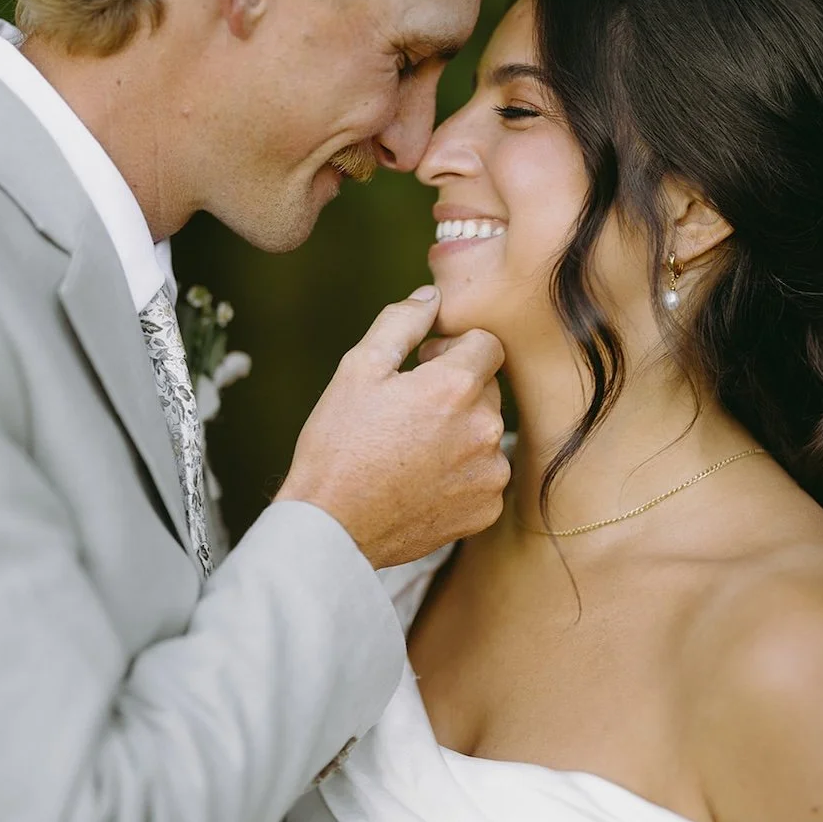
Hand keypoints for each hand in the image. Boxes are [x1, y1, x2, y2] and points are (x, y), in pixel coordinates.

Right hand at [276, 287, 508, 566]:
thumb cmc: (339, 444)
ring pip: (486, 434)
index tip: (424, 366)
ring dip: (460, 433)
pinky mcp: (485, 510)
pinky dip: (461, 474)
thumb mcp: (358, 368)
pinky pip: (483, 476)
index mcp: (456, 387)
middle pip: (487, 389)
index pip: (487, 344)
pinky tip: (422, 480)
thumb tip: (432, 296)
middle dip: (456, 391)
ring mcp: (489, 473)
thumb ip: (401, 322)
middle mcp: (484, 429)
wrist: (333, 525)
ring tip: (412, 450)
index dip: (454, 349)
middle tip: (409, 411)